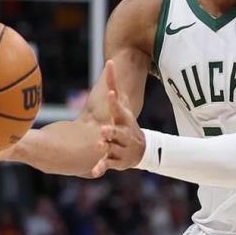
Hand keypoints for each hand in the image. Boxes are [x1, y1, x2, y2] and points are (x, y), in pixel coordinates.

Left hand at [91, 60, 145, 177]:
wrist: (142, 150)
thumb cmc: (128, 125)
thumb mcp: (124, 109)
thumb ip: (115, 88)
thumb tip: (111, 63)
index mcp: (124, 119)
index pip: (119, 108)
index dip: (115, 101)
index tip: (111, 93)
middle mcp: (123, 133)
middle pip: (116, 131)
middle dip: (111, 129)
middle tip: (103, 128)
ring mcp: (120, 147)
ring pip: (112, 147)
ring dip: (106, 146)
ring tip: (99, 144)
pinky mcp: (116, 160)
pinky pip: (106, 164)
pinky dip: (100, 167)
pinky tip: (93, 171)